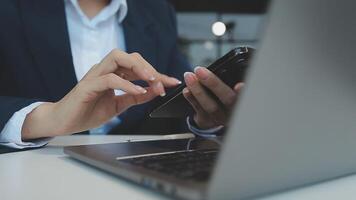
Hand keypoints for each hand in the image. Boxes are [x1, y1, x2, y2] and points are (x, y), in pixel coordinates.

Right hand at [22, 50, 180, 139]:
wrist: (63, 122)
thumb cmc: (88, 112)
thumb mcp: (118, 106)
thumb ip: (136, 98)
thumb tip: (155, 91)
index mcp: (113, 74)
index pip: (137, 67)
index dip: (156, 73)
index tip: (171, 82)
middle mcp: (104, 70)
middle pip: (129, 56)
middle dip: (149, 66)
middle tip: (163, 81)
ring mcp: (95, 75)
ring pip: (117, 58)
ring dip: (138, 67)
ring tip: (152, 80)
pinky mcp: (87, 85)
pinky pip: (109, 78)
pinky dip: (126, 84)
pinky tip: (138, 92)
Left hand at [183, 66, 243, 129]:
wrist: (216, 113)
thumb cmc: (226, 92)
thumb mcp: (232, 84)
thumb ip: (234, 76)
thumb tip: (229, 66)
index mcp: (243, 99)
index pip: (246, 95)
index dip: (244, 91)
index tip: (239, 85)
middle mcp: (234, 111)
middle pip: (227, 99)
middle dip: (213, 84)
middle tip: (200, 70)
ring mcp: (220, 118)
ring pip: (211, 106)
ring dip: (198, 90)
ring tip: (189, 76)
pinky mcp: (207, 121)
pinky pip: (199, 110)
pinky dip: (192, 99)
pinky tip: (186, 90)